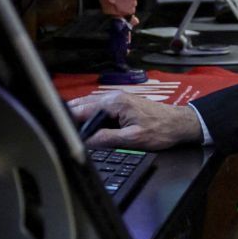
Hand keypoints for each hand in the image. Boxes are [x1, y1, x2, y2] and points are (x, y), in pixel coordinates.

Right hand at [66, 90, 202, 149]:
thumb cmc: (161, 130)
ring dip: (78, 116)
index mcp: (115, 103)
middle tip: (57, 130)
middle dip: (69, 117)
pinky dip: (89, 115)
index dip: (68, 120)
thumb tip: (86, 141)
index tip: (57, 130)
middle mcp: (114, 97)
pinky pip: (99, 108)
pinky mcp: (121, 104)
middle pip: (83, 105)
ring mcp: (117, 99)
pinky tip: (85, 126)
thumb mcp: (133, 139)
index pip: (82, 110)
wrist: (180, 123)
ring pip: (90, 106)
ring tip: (66, 129)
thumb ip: (107, 139)